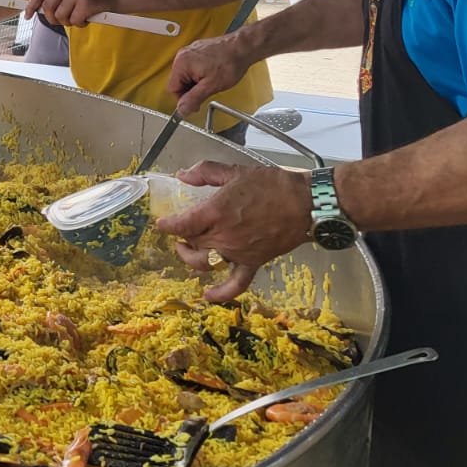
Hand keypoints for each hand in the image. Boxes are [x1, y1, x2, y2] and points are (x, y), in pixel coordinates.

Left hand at [26, 0, 114, 26]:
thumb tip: (36, 10)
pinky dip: (80, 24)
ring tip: (78, 16)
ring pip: (60, 16)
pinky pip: (74, 21)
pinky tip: (87, 17)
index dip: (31, 6)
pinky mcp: (86, 3)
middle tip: (62, 20)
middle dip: (53, 19)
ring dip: (68, 22)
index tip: (27, 15)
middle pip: (47, 8)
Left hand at [153, 161, 310, 300]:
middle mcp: (223, 236)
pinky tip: (208, 295)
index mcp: (215, 212)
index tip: (161, 223)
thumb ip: (205, 172)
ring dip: (192, 258)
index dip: (168, 225)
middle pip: (192, 243)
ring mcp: (238, 253)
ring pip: (205, 263)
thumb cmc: (271, 185)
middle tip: (181, 231)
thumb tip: (182, 175)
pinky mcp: (253, 263)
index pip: (181, 225)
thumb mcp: (234, 170)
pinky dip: (221, 293)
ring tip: (187, 250)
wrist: (304, 203)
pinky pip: (235, 284)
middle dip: (181, 238)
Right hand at [168, 30, 254, 114]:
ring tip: (212, 81)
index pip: (173, 89)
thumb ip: (193, 99)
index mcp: (182, 64)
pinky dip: (200, 74)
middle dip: (191, 90)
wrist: (243, 48)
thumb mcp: (211, 86)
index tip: (195, 104)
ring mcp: (190, 52)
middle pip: (178, 82)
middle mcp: (182, 55)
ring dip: (197, 82)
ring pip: (186, 75)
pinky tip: (212, 74)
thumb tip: (181, 109)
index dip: (184, 99)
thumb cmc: (230, 63)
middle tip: (206, 91)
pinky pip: (192, 67)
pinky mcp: (197, 51)